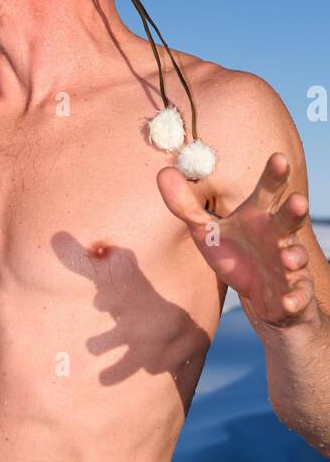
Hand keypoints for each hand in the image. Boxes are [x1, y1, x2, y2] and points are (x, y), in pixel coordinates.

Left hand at [156, 152, 318, 328]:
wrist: (261, 296)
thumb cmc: (236, 254)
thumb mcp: (206, 231)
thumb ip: (185, 205)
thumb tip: (163, 171)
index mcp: (259, 217)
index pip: (267, 191)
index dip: (274, 176)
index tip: (278, 158)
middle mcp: (278, 236)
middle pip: (288, 220)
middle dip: (294, 211)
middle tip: (298, 201)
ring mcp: (289, 264)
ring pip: (297, 257)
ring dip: (295, 257)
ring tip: (289, 259)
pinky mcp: (294, 292)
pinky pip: (298, 296)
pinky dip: (296, 299)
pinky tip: (289, 303)